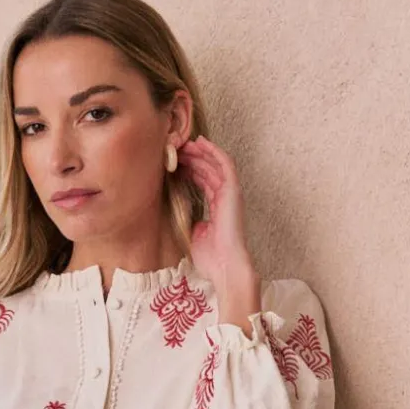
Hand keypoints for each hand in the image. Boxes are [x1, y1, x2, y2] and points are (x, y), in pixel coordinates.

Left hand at [177, 135, 259, 296]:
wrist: (224, 265)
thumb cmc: (211, 258)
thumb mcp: (193, 235)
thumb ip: (189, 220)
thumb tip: (179, 210)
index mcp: (217, 209)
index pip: (204, 183)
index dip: (192, 171)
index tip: (177, 163)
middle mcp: (225, 198)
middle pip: (209, 170)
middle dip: (194, 158)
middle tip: (178, 148)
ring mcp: (230, 194)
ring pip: (215, 164)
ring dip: (201, 152)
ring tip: (186, 143)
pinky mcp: (233, 191)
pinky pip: (225, 164)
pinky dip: (214, 152)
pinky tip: (201, 142)